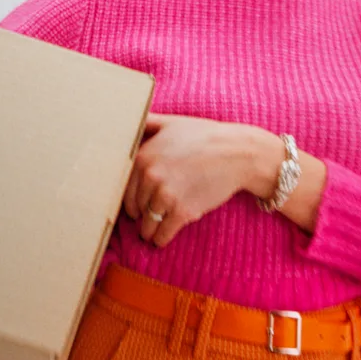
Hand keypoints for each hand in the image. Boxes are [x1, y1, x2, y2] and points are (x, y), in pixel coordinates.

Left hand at [123, 113, 276, 246]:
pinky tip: (161, 239)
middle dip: (140, 216)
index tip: (133, 208)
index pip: (124, 188)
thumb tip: (132, 119)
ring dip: (148, 231)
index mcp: (143, 157)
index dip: (129, 200)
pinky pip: (163, 234)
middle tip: (143, 221)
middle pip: (135, 208)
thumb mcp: (171, 123)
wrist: (237, 153)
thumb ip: (148, 123)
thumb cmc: (205, 136)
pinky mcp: (183, 212)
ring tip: (150, 234)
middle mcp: (150, 177)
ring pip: (147, 224)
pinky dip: (160, 239)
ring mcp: (166, 196)